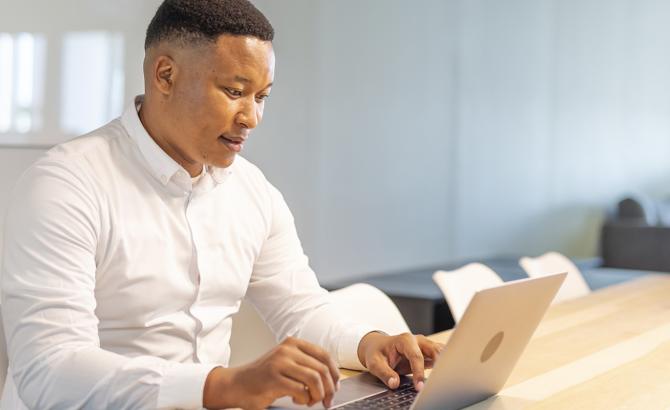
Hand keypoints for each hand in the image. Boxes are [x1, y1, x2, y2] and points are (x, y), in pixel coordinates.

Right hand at [203, 336, 339, 409]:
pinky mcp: (274, 379)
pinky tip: (296, 399)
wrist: (236, 384)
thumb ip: (306, 364)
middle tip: (326, 400)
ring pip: (315, 379)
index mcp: (293, 343)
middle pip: (322, 369)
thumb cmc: (264, 376)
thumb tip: (333, 379)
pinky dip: (304, 399)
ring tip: (310, 400)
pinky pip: (301, 391)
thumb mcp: (287, 362)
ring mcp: (280, 363)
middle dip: (329, 388)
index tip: (335, 387)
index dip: (335, 373)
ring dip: (317, 395)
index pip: (324, 355)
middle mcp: (287, 350)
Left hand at [357, 332, 444, 391]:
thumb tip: (394, 383)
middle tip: (440, 381)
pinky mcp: (427, 353)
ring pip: (440, 352)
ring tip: (447, 378)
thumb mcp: (374, 363)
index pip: (416, 356)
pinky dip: (444, 364)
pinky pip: (440, 357)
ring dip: (444, 363)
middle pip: (434, 351)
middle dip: (439, 365)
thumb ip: (384, 373)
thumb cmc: (376, 352)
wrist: (377, 346)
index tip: (419, 387)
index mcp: (404, 340)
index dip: (419, 372)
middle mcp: (417, 340)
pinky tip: (446, 375)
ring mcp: (424, 345)